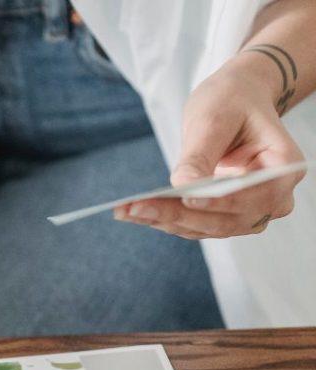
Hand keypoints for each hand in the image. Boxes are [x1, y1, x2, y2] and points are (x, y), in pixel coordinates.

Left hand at [115, 52, 305, 238]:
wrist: (236, 103)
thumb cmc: (232, 102)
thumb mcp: (215, 118)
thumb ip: (200, 156)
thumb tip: (182, 190)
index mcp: (284, 167)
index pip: (252, 195)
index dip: (219, 201)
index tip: (186, 198)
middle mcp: (273, 198)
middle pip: (224, 219)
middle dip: (177, 214)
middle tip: (135, 208)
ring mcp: (249, 213)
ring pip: (204, 228)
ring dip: (163, 221)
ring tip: (125, 211)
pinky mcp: (224, 218)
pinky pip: (193, 225)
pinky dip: (163, 219)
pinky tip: (132, 212)